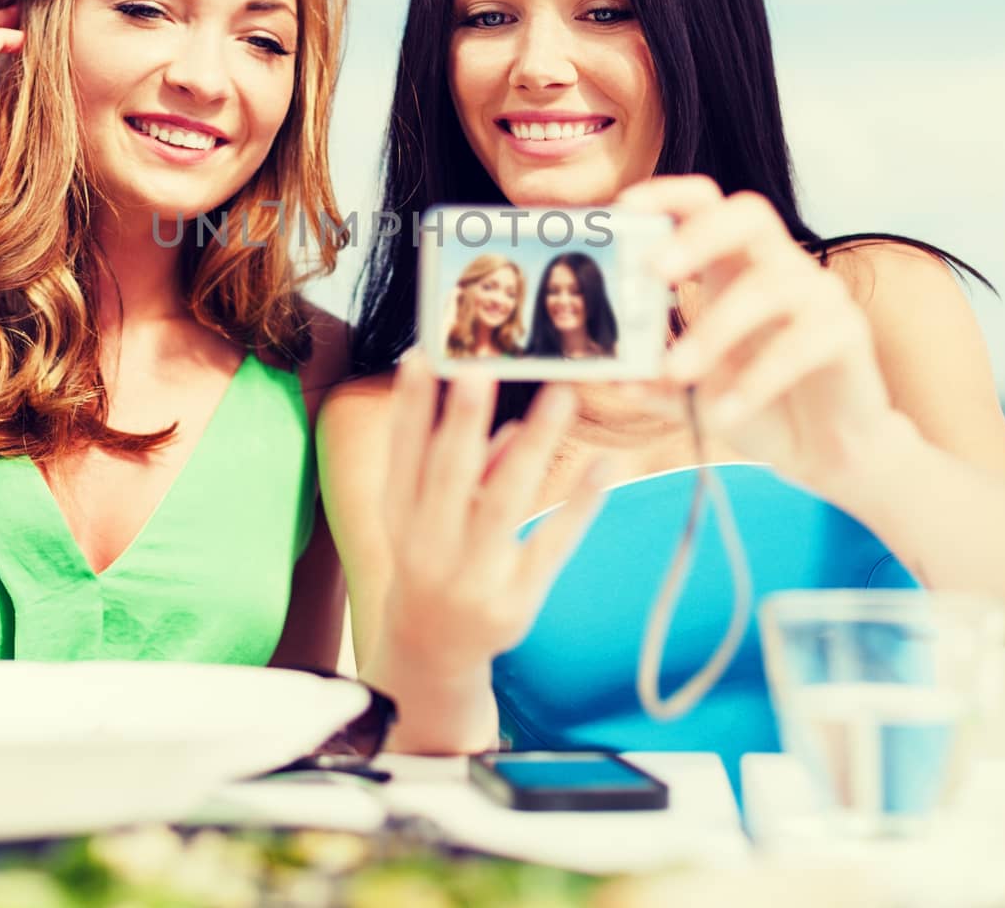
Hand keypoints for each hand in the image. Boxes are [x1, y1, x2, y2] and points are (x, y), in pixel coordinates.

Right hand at [377, 351, 609, 676]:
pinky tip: (603, 467)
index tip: (422, 355)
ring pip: (505, 502)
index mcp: (401, 515)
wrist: (432, 649)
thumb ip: (464, 468)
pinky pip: (552, 546)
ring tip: (561, 396)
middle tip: (480, 369)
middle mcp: (430, 545)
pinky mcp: (516, 601)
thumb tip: (513, 424)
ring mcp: (473, 576)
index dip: (410, 406)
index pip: (403, 452)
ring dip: (535, 446)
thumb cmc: (435, 559)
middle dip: (463, 420)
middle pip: (449, 474)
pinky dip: (578, 505)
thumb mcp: (427, 515)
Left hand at [616, 175, 894, 493]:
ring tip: (676, 371)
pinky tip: (725, 413)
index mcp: (733, 266)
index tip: (624, 208)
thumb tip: (610, 378)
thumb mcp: (693, 394)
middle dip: (698, 235)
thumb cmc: (757, 405)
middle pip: (748, 215)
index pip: (705, 203)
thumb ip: (654, 383)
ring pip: (769, 287)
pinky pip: (802, 344)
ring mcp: (818, 295)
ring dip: (715, 329)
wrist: (825, 454)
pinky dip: (757, 380)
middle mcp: (779, 267)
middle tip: (653, 270)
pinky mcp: (847, 334)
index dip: (666, 195)